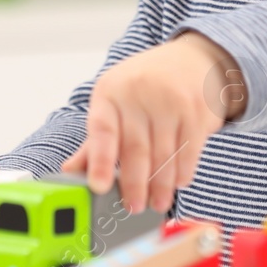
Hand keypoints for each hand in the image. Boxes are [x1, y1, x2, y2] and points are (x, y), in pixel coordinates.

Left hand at [60, 31, 244, 213]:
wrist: (190, 60)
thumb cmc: (143, 86)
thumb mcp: (114, 103)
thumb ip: (95, 141)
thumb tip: (70, 173)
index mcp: (110, 92)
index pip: (102, 130)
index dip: (99, 161)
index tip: (98, 187)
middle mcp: (139, 92)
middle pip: (136, 149)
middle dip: (135, 184)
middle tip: (133, 206)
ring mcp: (171, 99)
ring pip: (164, 155)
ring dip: (161, 185)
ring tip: (157, 202)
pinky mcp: (197, 109)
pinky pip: (189, 150)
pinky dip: (183, 172)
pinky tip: (178, 183)